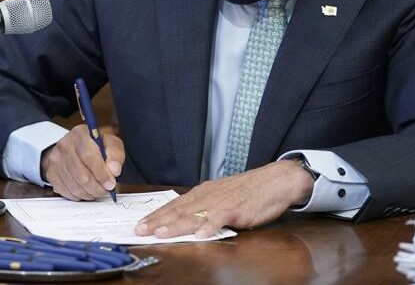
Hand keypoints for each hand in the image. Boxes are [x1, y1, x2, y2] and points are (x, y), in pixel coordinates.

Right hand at [41, 125, 123, 200]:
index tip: (110, 183)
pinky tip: (86, 190)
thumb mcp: (111, 144)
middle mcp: (65, 145)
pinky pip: (66, 191)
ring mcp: (55, 160)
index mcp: (81, 134)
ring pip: (74, 185)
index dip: (101, 173)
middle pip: (81, 174)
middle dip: (96, 187)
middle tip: (105, 190)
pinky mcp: (51, 173)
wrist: (75, 147)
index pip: (88, 156)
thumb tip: (114, 171)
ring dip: (89, 193)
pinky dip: (79, 195)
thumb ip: (115, 156)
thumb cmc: (96, 146)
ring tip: (97, 191)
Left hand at [135, 160, 312, 237]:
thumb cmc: (248, 190)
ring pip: (194, 214)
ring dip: (176, 224)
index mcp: (203, 193)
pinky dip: (209, 226)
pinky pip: (221, 218)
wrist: (274, 181)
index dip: (156, 215)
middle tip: (140, 230)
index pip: (174, 205)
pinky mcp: (237, 209)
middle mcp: (208, 196)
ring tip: (160, 233)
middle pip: (178, 210)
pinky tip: (200, 234)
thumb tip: (186, 218)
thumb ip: (204, 206)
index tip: (140, 224)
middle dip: (158, 221)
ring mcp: (221, 202)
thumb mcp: (221, 195)